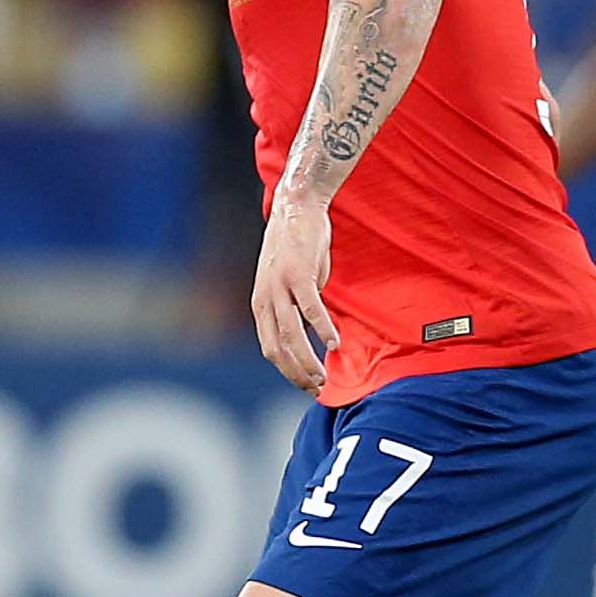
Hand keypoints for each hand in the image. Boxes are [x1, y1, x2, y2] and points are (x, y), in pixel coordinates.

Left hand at [252, 197, 338, 392]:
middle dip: (297, 374)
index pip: (271, 349)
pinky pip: (311, 309)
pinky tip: (334, 344)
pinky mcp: (298, 274)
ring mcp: (279, 287)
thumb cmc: (296, 248)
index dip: (288, 371)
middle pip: (279, 349)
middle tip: (317, 389)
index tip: (306, 385)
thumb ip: (294, 308)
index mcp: (261, 305)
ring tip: (324, 376)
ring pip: (292, 335)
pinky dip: (323, 329)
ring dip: (308, 360)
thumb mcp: (287, 283)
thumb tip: (310, 331)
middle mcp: (265, 299)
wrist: (296, 207)